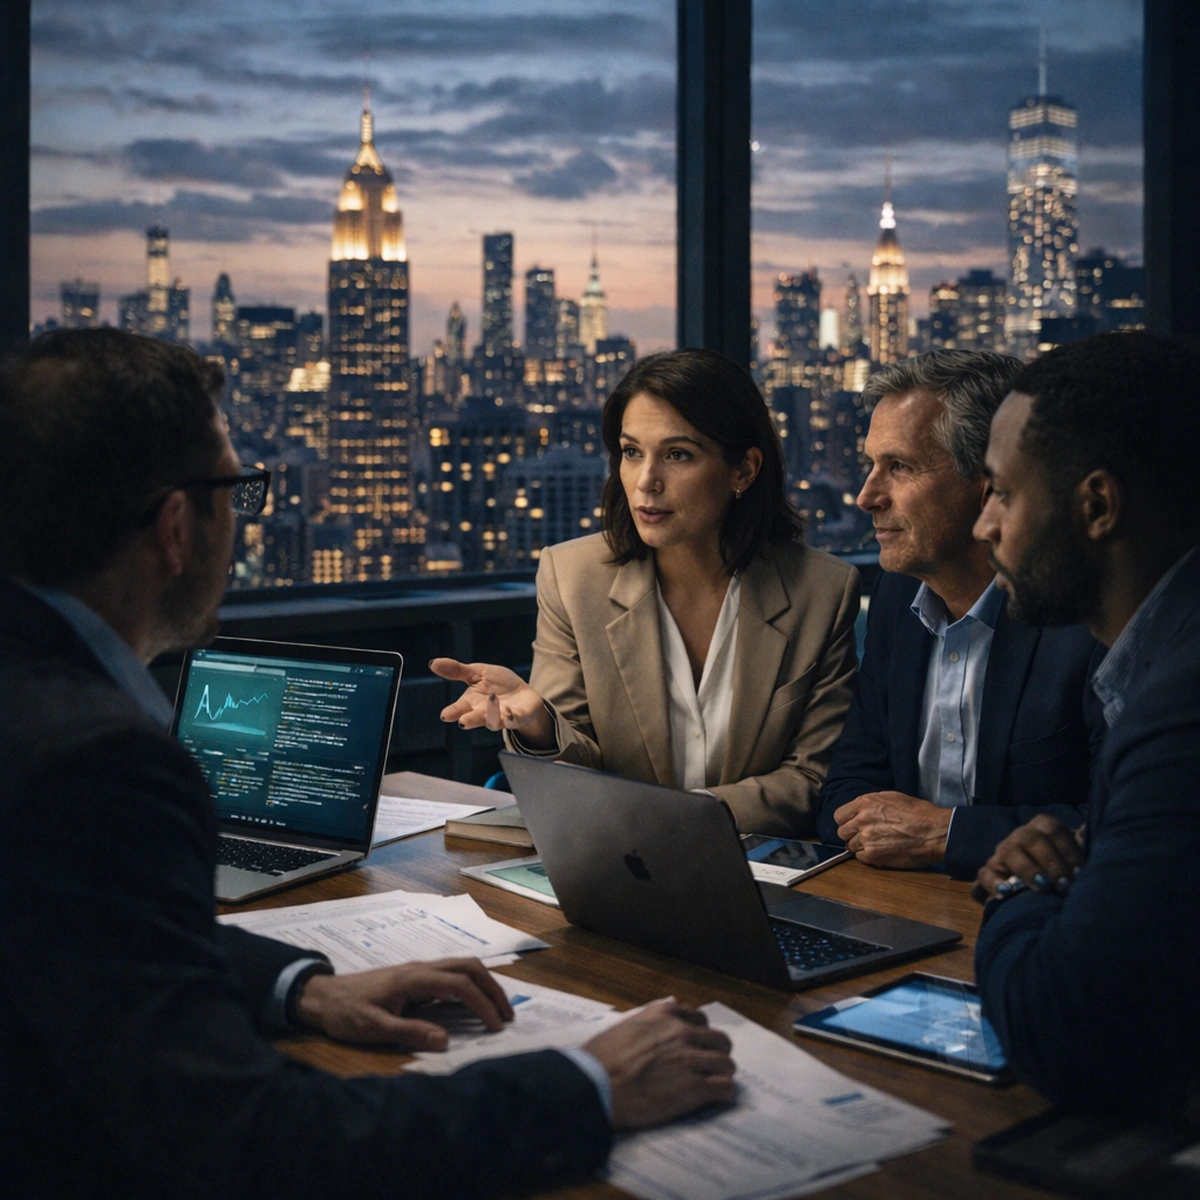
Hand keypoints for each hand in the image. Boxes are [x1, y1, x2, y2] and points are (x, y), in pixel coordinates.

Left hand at [293, 957, 513, 1048]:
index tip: (496, 1026)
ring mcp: (418, 971)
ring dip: (484, 984)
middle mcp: (421, 968)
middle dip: (492, 988)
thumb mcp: (374, 1029)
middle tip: (507, 1016)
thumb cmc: (346, 1014)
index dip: (482, 1003)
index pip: (460, 984)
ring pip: (462, 966)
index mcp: (414, 978)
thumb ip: (410, 1033)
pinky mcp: (415, 978)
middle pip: (468, 966)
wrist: (322, 996)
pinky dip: (471, 985)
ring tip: (496, 1010)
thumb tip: (446, 1040)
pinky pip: (451, 974)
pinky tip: (472, 1004)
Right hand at [430, 657, 554, 748]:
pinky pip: (513, 721)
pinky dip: (511, 717)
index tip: (445, 715)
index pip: (459, 709)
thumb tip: (432, 663)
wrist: (523, 694)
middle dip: (469, 720)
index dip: (452, 712)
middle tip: (463, 722)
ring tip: (492, 698)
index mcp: (471, 702)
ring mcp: (500, 717)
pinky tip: (509, 713)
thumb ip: (457, 670)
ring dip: (492, 712)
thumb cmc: (497, 685)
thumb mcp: (477, 673)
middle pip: (474, 719)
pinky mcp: (517, 718)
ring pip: (493, 721)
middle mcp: (483, 712)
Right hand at [582, 1001, 735, 1128]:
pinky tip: (712, 1098)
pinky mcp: (694, 1087)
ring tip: (710, 1085)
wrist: (596, 1086)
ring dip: (720, 1075)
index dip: (699, 1037)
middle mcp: (682, 1032)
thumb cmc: (602, 1058)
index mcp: (665, 1014)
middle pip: (720, 1041)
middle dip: (715, 1054)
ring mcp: (690, 1059)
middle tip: (706, 1069)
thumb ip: (654, 1016)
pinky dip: (721, 1094)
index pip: (701, 1020)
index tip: (695, 1048)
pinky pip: (724, 1088)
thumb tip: (672, 1003)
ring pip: (726, 1064)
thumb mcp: (627, 1024)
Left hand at [834, 791, 952, 868]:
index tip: (852, 825)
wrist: (934, 832)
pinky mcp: (873, 855)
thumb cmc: (919, 814)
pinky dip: (868, 857)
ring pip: (850, 846)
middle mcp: (861, 820)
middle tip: (865, 836)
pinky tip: (881, 852)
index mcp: (864, 803)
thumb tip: (861, 810)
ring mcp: (866, 838)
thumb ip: (871, 804)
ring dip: (861, 846)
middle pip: (842, 832)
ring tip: (877, 844)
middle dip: (851, 834)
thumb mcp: (892, 797)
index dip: (846, 821)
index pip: (839, 815)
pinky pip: (860, 858)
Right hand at [971, 814, 1083, 904]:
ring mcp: (1002, 854)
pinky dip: (995, 883)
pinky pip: (985, 874)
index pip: (1053, 828)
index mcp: (1041, 829)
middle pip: (1031, 838)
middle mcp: (1020, 837)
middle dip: (1051, 862)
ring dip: (1028, 869)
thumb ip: (1082, 846)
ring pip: (1010, 852)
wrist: (1035, 893)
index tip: (1080, 872)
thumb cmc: (1060, 874)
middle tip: (1065, 885)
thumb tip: (1088, 834)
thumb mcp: (1073, 859)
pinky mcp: (988, 873)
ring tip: (1042, 887)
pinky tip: (1006, 893)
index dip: (1068, 849)